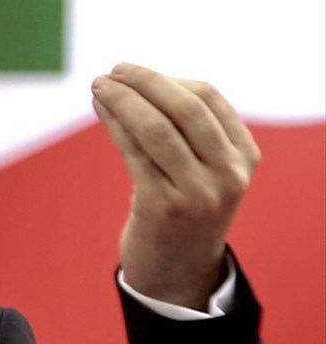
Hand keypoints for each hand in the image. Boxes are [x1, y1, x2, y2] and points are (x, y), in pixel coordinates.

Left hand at [91, 63, 260, 309]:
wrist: (177, 272)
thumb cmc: (183, 209)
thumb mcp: (205, 170)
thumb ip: (189, 130)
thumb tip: (143, 80)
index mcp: (244, 157)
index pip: (209, 98)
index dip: (168, 79)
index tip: (133, 72)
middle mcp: (228, 174)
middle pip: (184, 108)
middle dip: (144, 82)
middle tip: (114, 71)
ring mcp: (198, 192)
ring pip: (156, 128)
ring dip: (123, 100)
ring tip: (99, 85)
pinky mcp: (163, 207)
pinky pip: (134, 152)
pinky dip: (114, 124)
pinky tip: (101, 110)